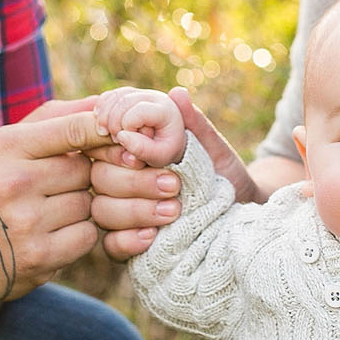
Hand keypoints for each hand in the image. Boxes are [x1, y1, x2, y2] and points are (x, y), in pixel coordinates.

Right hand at [0, 98, 117, 296]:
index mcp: (6, 147)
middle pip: (86, 171)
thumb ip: (53, 120)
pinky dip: (77, 235)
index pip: (75, 130)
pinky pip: (86, 238)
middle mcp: (15, 184)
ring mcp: (26, 225)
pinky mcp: (38, 261)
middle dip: (82, 176)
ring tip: (50, 209)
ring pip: (89, 205)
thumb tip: (107, 102)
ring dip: (80, 207)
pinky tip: (52, 233)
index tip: (119, 137)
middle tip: (62, 183)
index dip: (104, 132)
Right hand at [90, 87, 257, 258]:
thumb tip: (177, 94)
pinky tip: (151, 237)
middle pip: (98, 177)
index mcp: (131, 149)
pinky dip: (128, 240)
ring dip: (135, 209)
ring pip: (102, 210)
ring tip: (174, 210)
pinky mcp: (128, 242)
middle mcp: (119, 178)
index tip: (140, 152)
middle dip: (133, 181)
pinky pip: (111, 245)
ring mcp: (120, 212)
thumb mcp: (211, 147)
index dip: (114, 148)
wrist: (240, 207)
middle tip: (173, 184)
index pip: (102, 143)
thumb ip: (193, 124)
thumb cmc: (221, 171)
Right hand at [94, 87, 185, 166]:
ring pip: (115, 96)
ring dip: (104, 116)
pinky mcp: (129, 94)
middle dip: (113, 122)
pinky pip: (109, 95)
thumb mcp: (160, 156)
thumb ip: (143, 149)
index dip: (126, 126)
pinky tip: (101, 124)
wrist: (168, 141)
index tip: (122, 142)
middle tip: (113, 140)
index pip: (138, 111)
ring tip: (104, 133)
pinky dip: (101, 108)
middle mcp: (153, 96)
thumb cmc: (164, 150)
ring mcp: (140, 93)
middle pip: (124, 100)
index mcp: (165, 109)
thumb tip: (121, 137)